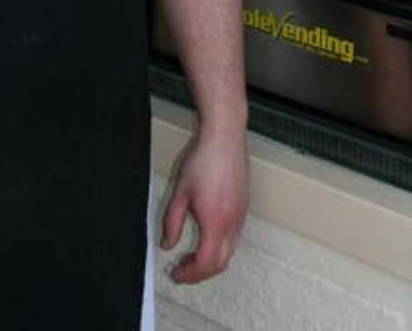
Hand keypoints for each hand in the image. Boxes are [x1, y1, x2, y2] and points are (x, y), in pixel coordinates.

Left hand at [160, 126, 247, 284]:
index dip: (190, 274)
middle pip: (221, 263)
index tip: (177, 273)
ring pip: (230, 251)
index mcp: (216, 223)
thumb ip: (171, 222)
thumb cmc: (204, 160)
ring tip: (193, 254)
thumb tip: (167, 243)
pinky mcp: (244, 206)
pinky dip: (221, 246)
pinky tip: (208, 235)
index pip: (206, 264)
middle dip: (201, 272)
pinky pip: (235, 236)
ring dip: (212, 259)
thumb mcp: (180, 192)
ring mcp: (241, 215)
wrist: (225, 137)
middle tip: (183, 268)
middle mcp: (233, 223)